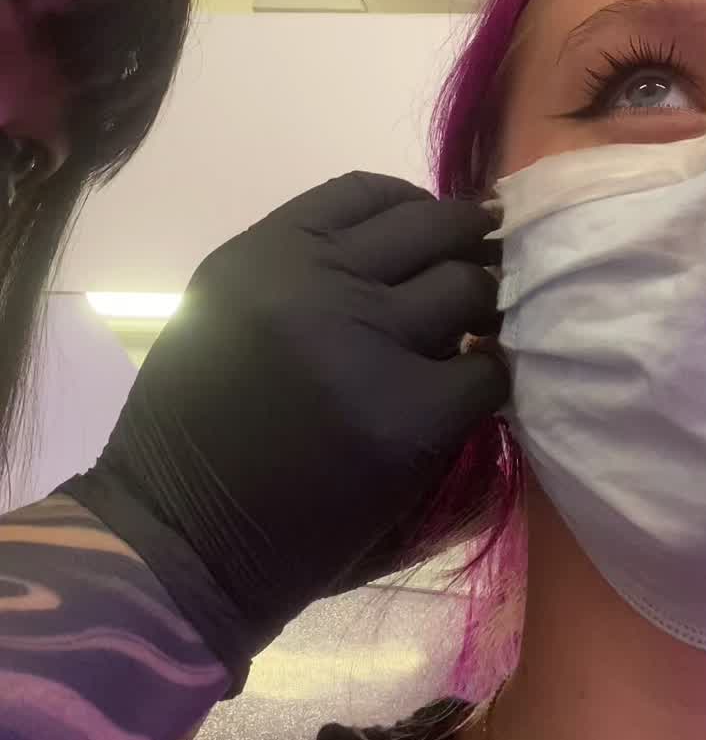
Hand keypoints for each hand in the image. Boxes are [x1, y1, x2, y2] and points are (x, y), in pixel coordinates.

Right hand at [62, 175, 506, 683]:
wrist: (180, 546)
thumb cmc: (193, 439)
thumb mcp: (223, 317)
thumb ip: (298, 275)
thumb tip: (397, 254)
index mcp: (264, 254)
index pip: (370, 192)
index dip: (419, 208)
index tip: (440, 232)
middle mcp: (316, 283)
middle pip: (433, 229)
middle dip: (471, 243)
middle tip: (492, 265)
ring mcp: (368, 345)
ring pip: (469, 290)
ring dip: (485, 310)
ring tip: (482, 333)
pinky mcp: (410, 418)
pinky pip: (486, 375)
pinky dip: (489, 381)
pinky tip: (471, 396)